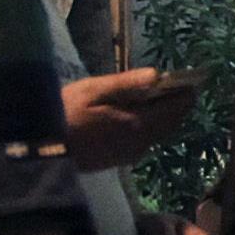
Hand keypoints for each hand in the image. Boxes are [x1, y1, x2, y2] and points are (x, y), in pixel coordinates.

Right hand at [63, 70, 200, 170]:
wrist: (41, 150)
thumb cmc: (62, 114)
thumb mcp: (92, 91)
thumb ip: (126, 84)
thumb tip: (157, 75)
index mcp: (137, 124)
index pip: (175, 108)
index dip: (186, 92)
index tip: (193, 79)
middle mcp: (141, 143)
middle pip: (172, 122)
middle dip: (179, 104)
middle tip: (181, 85)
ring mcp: (132, 154)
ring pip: (161, 132)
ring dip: (166, 115)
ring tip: (163, 95)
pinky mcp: (122, 160)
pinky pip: (147, 140)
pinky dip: (153, 125)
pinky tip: (142, 113)